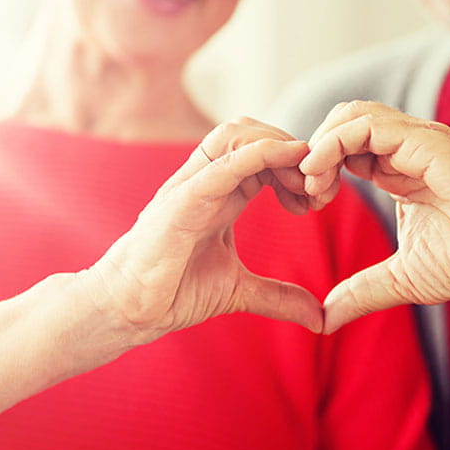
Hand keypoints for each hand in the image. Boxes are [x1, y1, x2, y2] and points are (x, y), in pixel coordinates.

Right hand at [72, 117, 322, 365]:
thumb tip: (320, 318)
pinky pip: (222, 163)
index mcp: (222, 193)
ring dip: (280, 146)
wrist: (130, 309)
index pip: (264, 153)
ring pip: (237, 133)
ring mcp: (192, 185)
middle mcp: (207, 180)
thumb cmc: (173, 291)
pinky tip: (288, 158)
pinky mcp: (181, 201)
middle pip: (253, 131)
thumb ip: (279, 297)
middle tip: (318, 189)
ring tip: (304, 183)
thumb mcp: (239, 290)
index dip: (297, 165)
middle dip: (294, 150)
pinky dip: (259, 153)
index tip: (319, 198)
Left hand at [300, 101, 449, 332]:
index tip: (306, 204)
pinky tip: (322, 176)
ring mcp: (415, 140)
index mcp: (397, 170)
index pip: (343, 148)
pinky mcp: (426, 141)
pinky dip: (334, 143)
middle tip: (304, 193)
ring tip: (311, 184)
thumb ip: (362, 292)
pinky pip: (367, 126)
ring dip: (320, 145)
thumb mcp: (404, 278)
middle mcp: (404, 148)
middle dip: (313, 152)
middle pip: (341, 122)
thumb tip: (325, 319)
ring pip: (350, 115)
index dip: (318, 169)